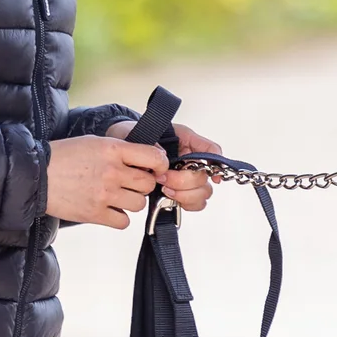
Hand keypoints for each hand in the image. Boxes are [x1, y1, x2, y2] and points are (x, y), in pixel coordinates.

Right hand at [48, 134, 163, 228]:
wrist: (36, 175)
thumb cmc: (65, 156)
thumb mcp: (96, 142)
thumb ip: (121, 150)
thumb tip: (147, 159)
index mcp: (113, 150)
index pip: (154, 157)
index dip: (160, 164)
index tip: (157, 168)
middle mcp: (112, 172)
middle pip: (148, 183)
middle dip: (144, 184)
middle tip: (132, 183)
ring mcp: (104, 194)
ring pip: (139, 204)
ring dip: (132, 201)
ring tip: (119, 196)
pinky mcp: (94, 214)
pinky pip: (123, 222)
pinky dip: (119, 218)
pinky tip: (110, 209)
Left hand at [100, 120, 225, 213]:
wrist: (121, 147)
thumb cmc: (134, 136)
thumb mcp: (141, 132)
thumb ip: (152, 143)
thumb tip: (162, 156)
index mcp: (186, 142)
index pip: (211, 151)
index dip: (216, 163)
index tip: (212, 175)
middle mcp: (190, 161)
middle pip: (205, 177)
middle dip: (185, 182)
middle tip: (164, 180)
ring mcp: (185, 178)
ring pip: (202, 193)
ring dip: (185, 195)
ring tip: (164, 190)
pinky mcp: (177, 192)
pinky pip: (192, 204)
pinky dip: (184, 204)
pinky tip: (169, 198)